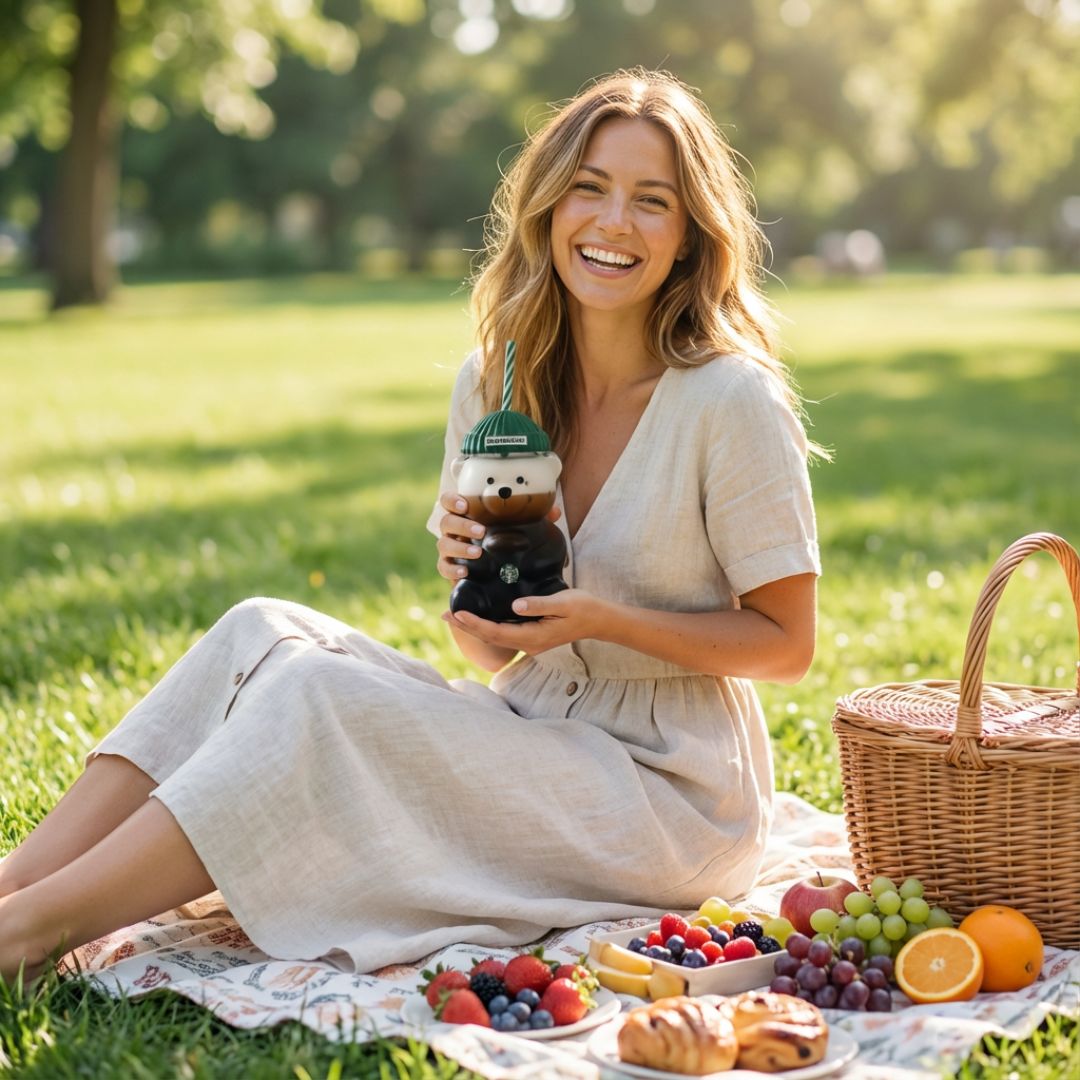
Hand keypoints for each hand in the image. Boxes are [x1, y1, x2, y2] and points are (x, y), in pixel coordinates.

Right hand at [434, 490, 561, 583]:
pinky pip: (444, 568)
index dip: (453, 500)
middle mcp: (454, 530)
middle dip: (462, 526)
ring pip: (443, 545)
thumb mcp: (520, 528)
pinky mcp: (449, 569)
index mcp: (466, 514)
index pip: (449, 501)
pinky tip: (465, 573)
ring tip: (478, 554)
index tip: (465, 505)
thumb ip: (535, 518)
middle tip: (481, 531)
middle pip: (446, 522)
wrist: (497, 571)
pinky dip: (452, 570)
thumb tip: (554, 512)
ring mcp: (450, 549)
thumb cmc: (504, 540)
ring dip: (459, 548)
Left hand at [442, 589, 605, 655]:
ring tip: (454, 616)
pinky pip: (503, 632)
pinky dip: (487, 624)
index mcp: (533, 637)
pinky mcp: (532, 636)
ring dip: (474, 626)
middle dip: (466, 626)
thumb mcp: (562, 602)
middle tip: (443, 614)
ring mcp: (529, 641)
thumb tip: (515, 606)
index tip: (456, 613)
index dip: (474, 624)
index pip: (496, 632)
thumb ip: (538, 605)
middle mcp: (528, 643)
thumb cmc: (583, 608)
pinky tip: (478, 617)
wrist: (600, 620)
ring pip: (495, 636)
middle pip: (490, 637)